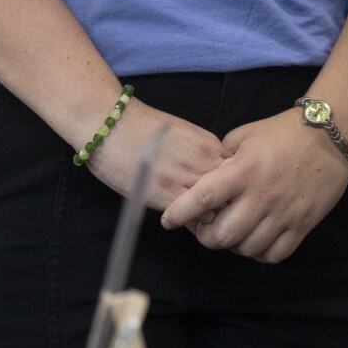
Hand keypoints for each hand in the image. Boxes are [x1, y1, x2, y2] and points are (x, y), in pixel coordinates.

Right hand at [87, 102, 225, 212]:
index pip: (237, 175)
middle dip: (226, 206)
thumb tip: (211, 179)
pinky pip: (193, 218)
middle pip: (233, 193)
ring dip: (210, 217)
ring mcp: (186, 177)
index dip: (231, 189)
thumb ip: (200, 155)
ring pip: (216, 208)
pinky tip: (182, 220)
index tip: (222, 198)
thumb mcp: (182, 135)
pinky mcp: (167, 194)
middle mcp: (203, 160)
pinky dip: (192, 223)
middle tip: (214, 215)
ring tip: (197, 219)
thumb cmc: (141, 127)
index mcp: (209, 144)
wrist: (110, 123)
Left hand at [157, 110, 347, 262]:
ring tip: (232, 233)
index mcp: (244, 171)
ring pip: (246, 249)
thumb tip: (204, 179)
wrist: (331, 137)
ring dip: (233, 245)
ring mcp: (283, 215)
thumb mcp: (244, 136)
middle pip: (222, 236)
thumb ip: (221, 159)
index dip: (180, 214)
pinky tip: (256, 240)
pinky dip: (259, 253)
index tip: (168, 221)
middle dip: (206, 237)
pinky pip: (273, 255)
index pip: (203, 199)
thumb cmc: (283, 132)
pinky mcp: (302, 226)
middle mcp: (261, 197)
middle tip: (204, 229)